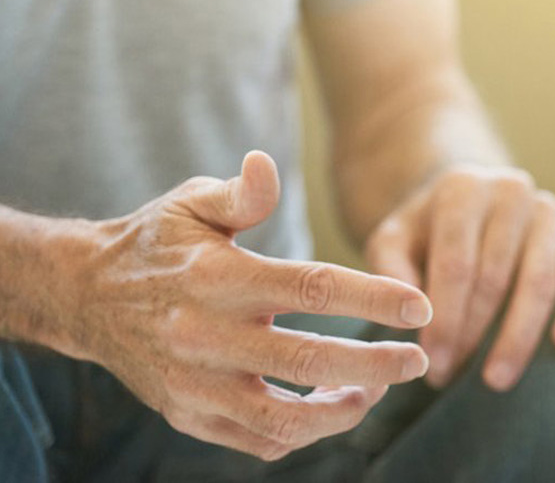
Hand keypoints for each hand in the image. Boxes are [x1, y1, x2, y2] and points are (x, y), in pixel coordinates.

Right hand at [70, 152, 433, 460]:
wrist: (83, 296)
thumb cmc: (156, 243)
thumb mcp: (190, 204)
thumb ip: (241, 194)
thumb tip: (266, 163)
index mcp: (218, 277)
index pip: (310, 288)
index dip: (372, 298)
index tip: (420, 306)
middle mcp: (205, 336)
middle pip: (308, 362)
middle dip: (376, 366)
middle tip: (420, 359)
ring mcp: (195, 384)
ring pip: (283, 420)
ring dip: (342, 411)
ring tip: (376, 388)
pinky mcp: (188, 416)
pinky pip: (257, 441)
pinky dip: (303, 434)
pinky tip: (330, 406)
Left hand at [364, 167, 554, 390]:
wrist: (469, 205)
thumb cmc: (425, 233)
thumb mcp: (392, 241)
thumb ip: (391, 269)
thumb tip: (411, 313)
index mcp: (463, 189)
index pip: (456, 263)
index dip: (444, 317)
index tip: (432, 361)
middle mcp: (511, 192)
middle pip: (495, 276)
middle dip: (473, 333)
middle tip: (451, 378)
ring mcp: (550, 212)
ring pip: (539, 281)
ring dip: (518, 336)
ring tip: (496, 380)